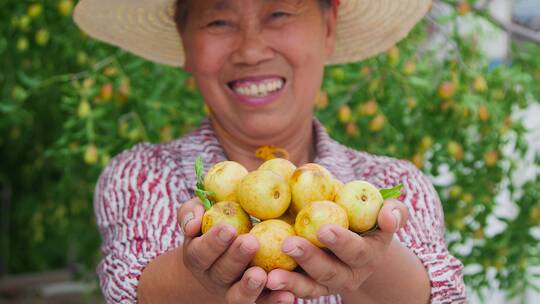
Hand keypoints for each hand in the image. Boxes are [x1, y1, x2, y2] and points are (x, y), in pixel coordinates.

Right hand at [178, 198, 295, 303]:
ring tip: (261, 274)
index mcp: (198, 257)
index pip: (201, 252)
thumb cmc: (212, 225)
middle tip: (251, 242)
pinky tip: (288, 296)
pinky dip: (274, 301)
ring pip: (239, 296)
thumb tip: (192, 224)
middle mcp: (214, 278)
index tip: (228, 228)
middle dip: (236, 258)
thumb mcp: (198, 214)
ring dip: (249, 287)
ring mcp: (234, 291)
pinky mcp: (255, 299)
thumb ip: (190, 213)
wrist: (224, 254)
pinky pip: (263, 303)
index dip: (213, 242)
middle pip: (222, 273)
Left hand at [265, 199, 407, 298]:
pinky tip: (264, 281)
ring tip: (270, 276)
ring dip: (291, 282)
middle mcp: (350, 274)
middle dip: (310, 259)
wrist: (357, 240)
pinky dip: (281, 288)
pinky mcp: (311, 288)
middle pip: (329, 271)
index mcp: (368, 254)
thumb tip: (388, 216)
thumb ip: (393, 212)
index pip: (356, 250)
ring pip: (310, 287)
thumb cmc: (368, 219)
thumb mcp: (384, 213)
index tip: (324, 230)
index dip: (342, 242)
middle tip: (289, 245)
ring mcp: (329, 283)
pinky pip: (296, 291)